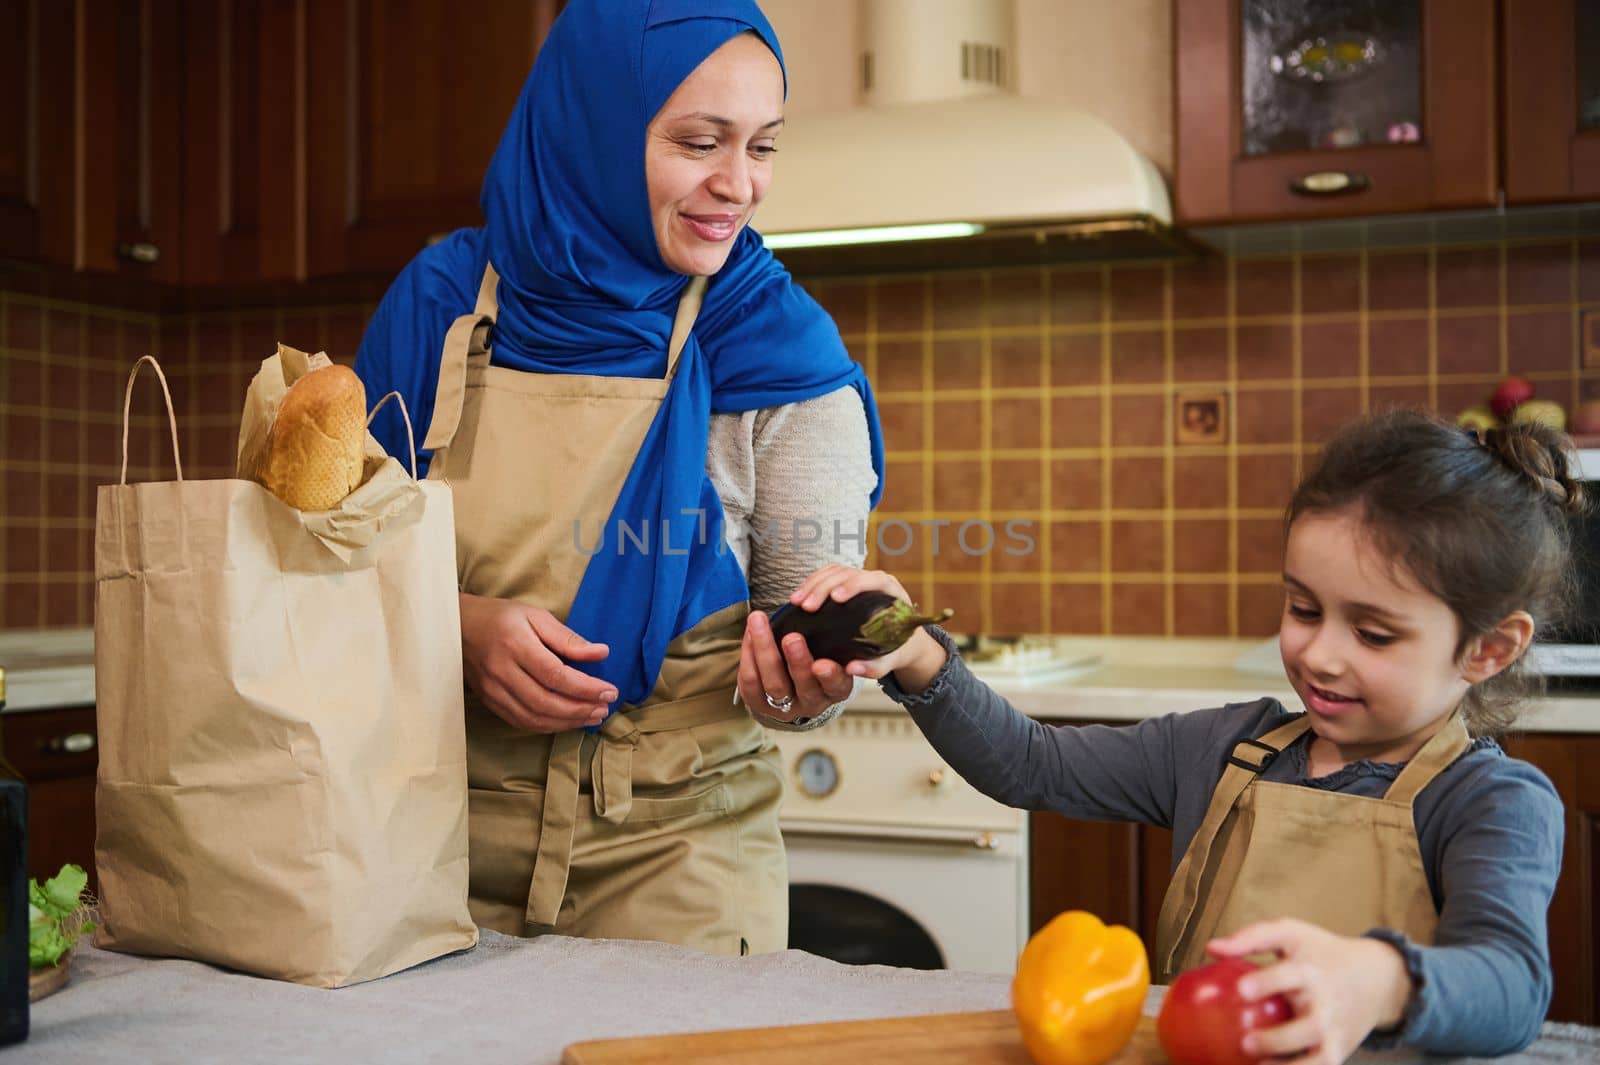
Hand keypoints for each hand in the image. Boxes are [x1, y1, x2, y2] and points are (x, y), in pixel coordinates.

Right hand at [458, 592, 615, 732]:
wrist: (458, 627)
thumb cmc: (501, 617)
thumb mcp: (536, 616)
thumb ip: (568, 638)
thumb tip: (601, 653)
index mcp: (515, 644)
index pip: (556, 675)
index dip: (585, 688)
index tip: (609, 691)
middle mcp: (502, 671)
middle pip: (545, 702)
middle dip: (580, 710)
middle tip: (604, 708)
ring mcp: (493, 690)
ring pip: (533, 718)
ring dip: (567, 722)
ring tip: (591, 716)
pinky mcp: (489, 701)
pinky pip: (520, 721)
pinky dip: (547, 726)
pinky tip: (566, 720)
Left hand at [738, 608, 854, 724]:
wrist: (792, 689)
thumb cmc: (818, 658)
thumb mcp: (833, 653)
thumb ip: (830, 639)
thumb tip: (820, 605)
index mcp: (835, 690)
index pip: (836, 686)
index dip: (830, 677)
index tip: (822, 663)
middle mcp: (812, 702)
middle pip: (803, 686)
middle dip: (796, 662)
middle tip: (792, 637)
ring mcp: (784, 707)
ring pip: (773, 683)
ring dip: (764, 650)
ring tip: (758, 622)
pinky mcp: (758, 704)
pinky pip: (750, 681)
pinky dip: (748, 654)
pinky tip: (749, 632)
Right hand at [786, 564, 948, 693]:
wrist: (900, 641)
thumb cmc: (897, 649)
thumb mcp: (891, 660)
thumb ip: (875, 667)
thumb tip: (851, 668)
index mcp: (890, 592)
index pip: (871, 580)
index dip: (853, 585)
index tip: (836, 598)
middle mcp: (874, 581)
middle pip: (846, 573)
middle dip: (823, 587)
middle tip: (806, 606)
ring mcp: (857, 579)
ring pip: (832, 572)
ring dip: (811, 584)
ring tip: (796, 602)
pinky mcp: (844, 582)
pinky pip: (825, 575)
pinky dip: (810, 584)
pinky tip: (798, 599)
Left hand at [1205, 919, 1413, 1064]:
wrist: (1376, 978)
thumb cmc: (1321, 953)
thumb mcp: (1290, 933)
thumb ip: (1251, 938)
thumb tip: (1210, 949)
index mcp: (1311, 971)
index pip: (1290, 975)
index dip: (1267, 982)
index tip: (1242, 989)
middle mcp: (1326, 1005)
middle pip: (1308, 1026)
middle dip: (1278, 1039)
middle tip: (1246, 1042)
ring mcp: (1334, 1032)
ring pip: (1319, 1058)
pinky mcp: (1338, 1051)